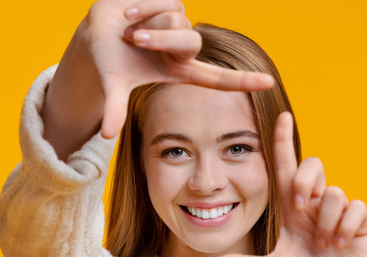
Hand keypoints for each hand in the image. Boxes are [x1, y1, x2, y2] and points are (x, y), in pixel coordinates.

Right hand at [85, 0, 274, 137]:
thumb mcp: (113, 84)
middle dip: (159, 39)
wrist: (96, 30)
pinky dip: (140, 7)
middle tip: (132, 40)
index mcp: (180, 70)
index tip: (269, 84)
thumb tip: (106, 134)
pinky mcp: (171, 1)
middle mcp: (185, 47)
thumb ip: (114, 108)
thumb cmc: (110, 60)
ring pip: (174, 19)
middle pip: (191, 41)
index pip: (218, 79)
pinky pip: (162, 0)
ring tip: (128, 28)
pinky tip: (128, 12)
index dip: (243, 82)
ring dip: (144, 22)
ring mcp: (181, 23)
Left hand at [209, 112, 366, 256]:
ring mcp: (339, 213)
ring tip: (325, 246)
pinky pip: (355, 207)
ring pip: (333, 192)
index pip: (286, 169)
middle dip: (305, 182)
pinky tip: (341, 245)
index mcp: (292, 211)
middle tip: (301, 209)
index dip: (283, 143)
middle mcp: (314, 206)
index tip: (282, 116)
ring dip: (326, 222)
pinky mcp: (360, 222)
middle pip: (312, 166)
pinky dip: (345, 227)